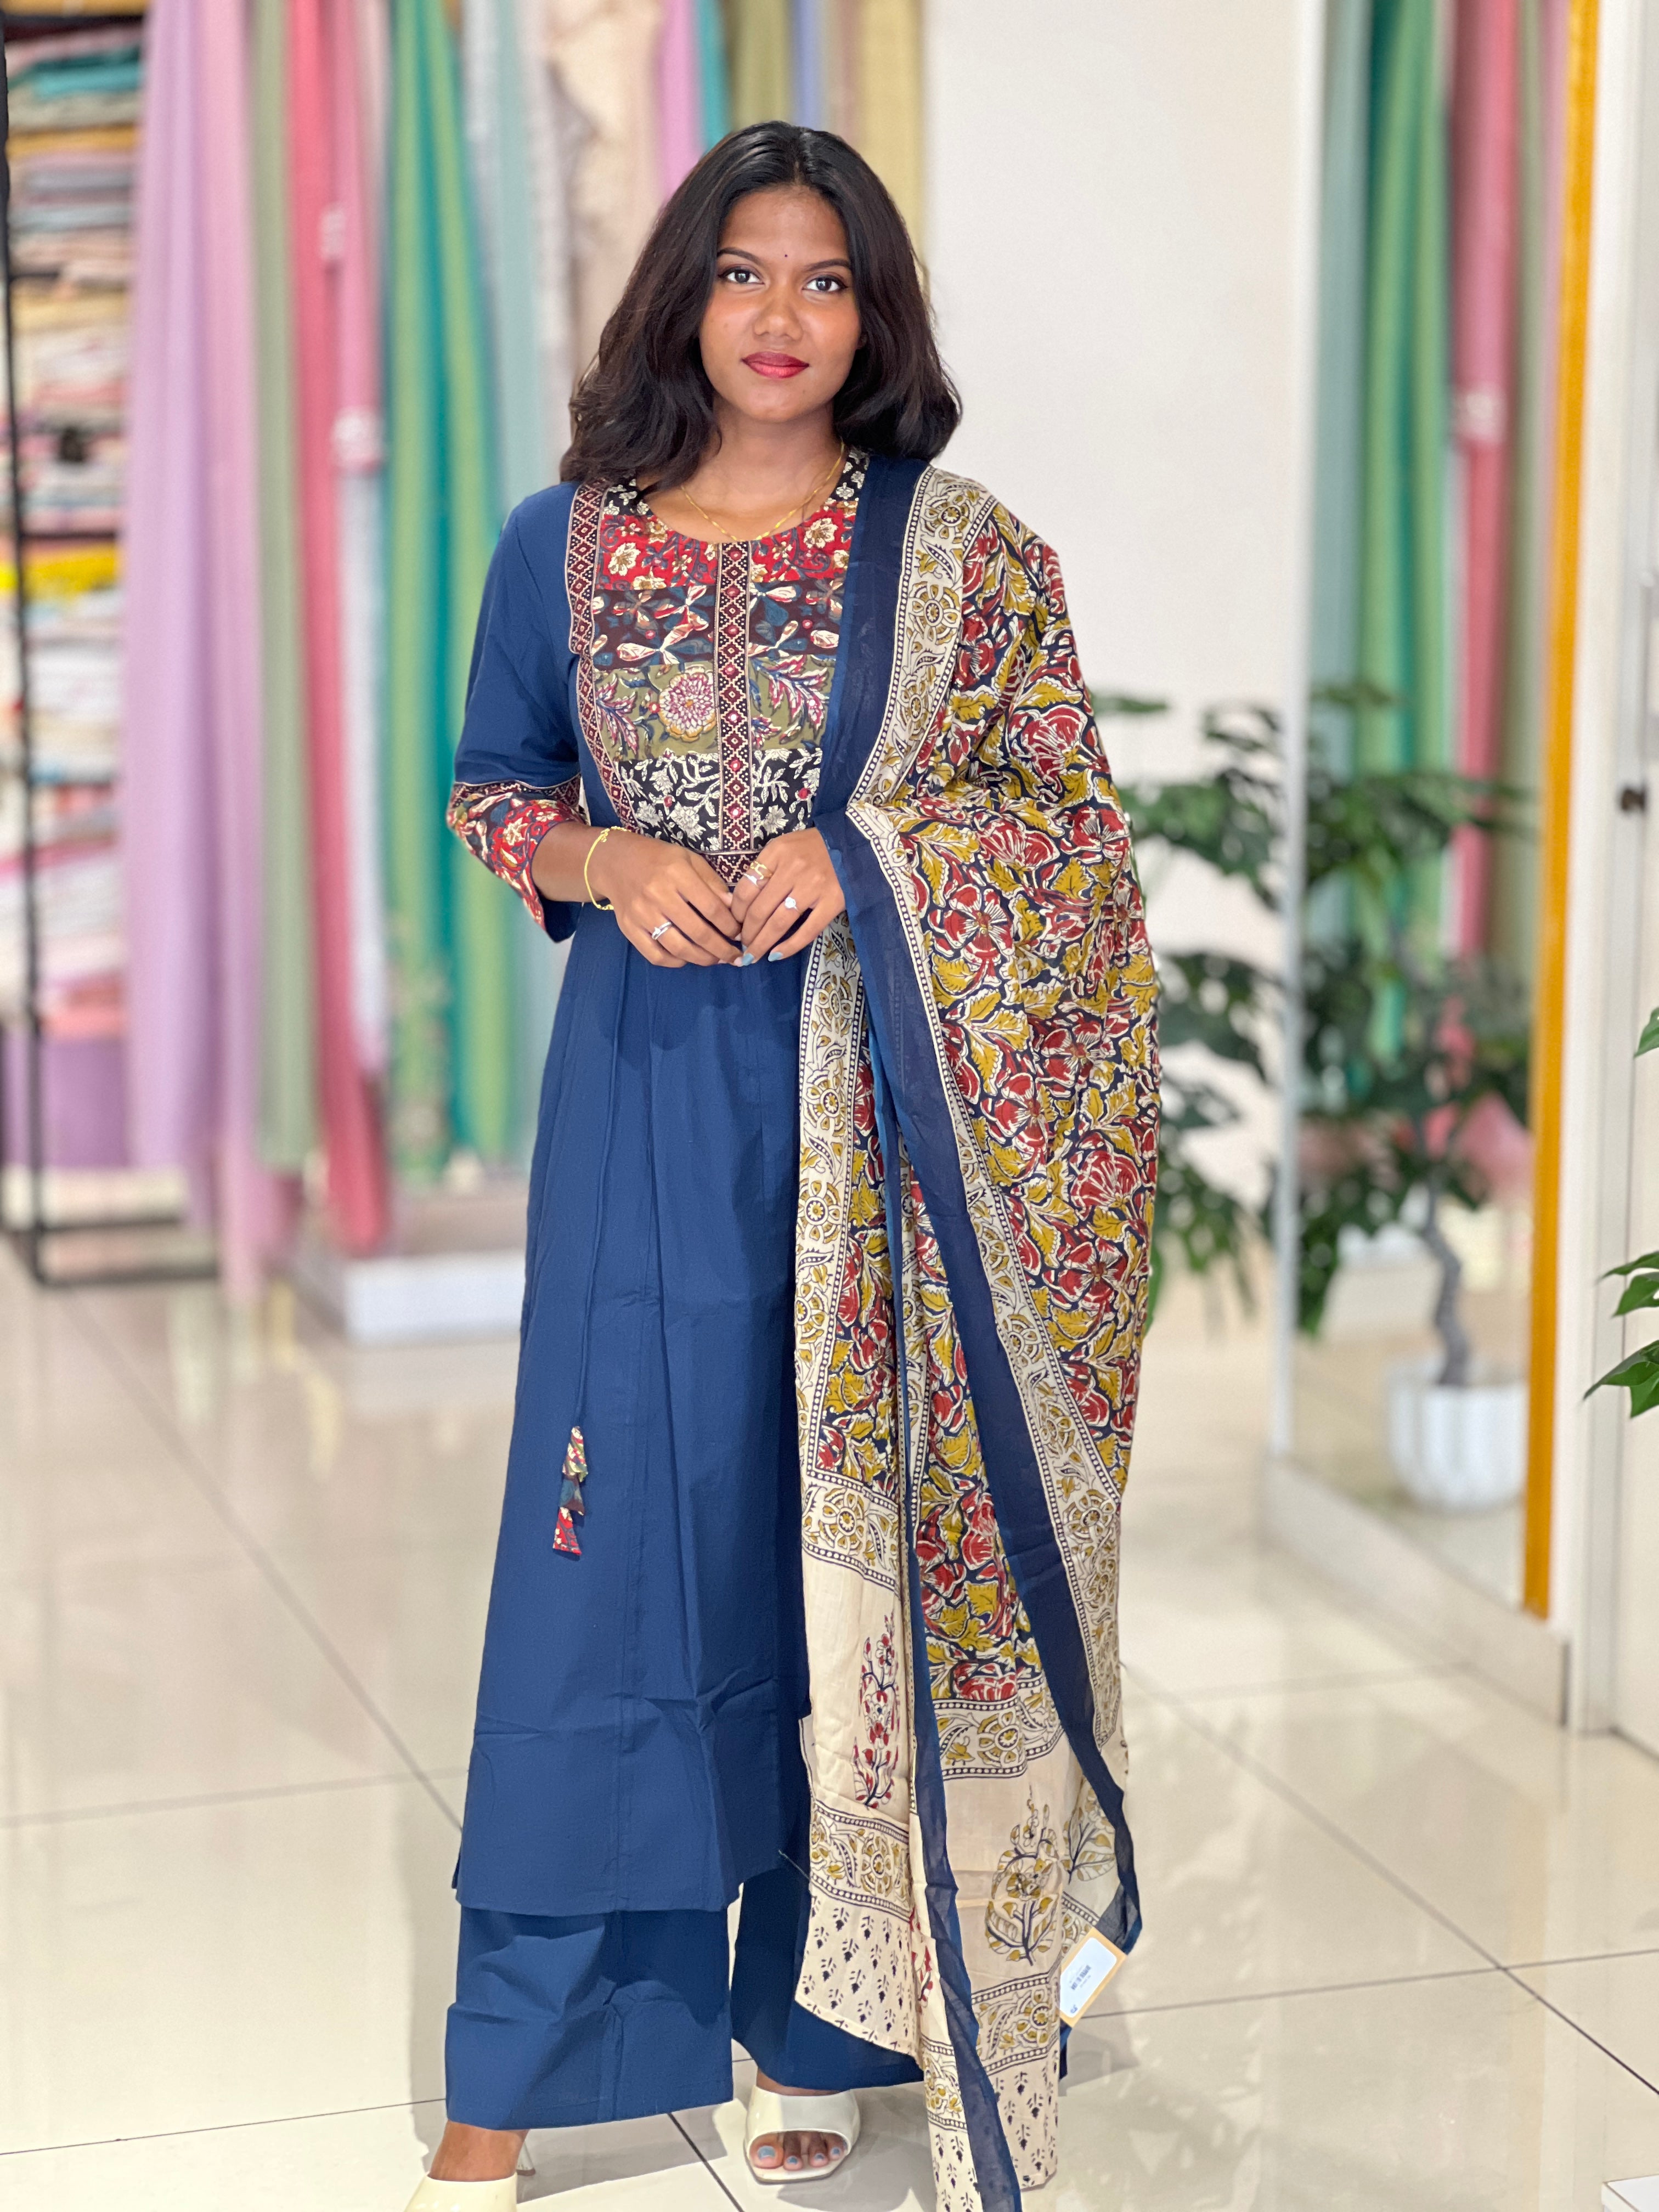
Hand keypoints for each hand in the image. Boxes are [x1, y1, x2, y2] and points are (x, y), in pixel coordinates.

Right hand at [586, 830, 739, 966]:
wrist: (615, 861)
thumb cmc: (658, 859)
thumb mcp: (688, 859)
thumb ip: (711, 883)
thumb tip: (734, 909)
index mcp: (677, 873)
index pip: (711, 908)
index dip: (730, 926)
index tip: (740, 935)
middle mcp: (658, 895)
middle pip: (698, 932)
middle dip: (722, 949)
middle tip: (735, 956)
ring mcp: (641, 914)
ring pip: (678, 948)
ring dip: (702, 959)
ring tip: (716, 960)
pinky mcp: (629, 928)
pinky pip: (655, 955)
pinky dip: (674, 962)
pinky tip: (687, 958)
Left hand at [729, 829, 846, 960]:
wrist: (854, 845)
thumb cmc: (813, 847)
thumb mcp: (784, 847)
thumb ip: (764, 869)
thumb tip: (740, 903)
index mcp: (777, 853)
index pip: (746, 888)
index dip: (737, 912)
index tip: (735, 924)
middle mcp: (793, 869)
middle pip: (759, 909)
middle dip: (746, 933)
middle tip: (742, 946)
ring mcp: (813, 887)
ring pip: (779, 923)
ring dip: (761, 943)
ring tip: (752, 956)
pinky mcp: (832, 902)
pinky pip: (807, 931)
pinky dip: (789, 946)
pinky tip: (776, 955)